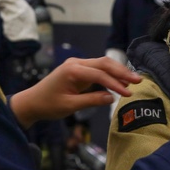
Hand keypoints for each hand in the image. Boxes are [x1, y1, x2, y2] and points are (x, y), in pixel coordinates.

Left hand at [10, 57, 141, 127]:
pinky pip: (98, 69)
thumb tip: (111, 98)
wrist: (32, 102)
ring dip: (118, 72)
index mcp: (72, 70)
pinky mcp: (79, 69)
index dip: (115, 83)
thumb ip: (91, 100)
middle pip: (104, 63)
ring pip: (103, 64)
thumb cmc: (48, 105)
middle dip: (122, 71)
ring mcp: (77, 64)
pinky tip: (120, 82)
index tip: (128, 93)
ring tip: (133, 81)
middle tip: (138, 80)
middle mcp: (76, 63)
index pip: (99, 74)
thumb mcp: (70, 106)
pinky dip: (110, 74)